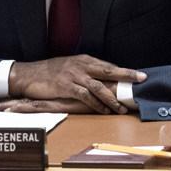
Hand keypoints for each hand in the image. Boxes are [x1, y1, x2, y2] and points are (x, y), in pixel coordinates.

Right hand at [8, 55, 145, 114]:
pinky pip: (85, 96)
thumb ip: (86, 71)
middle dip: (127, 75)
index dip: (124, 71)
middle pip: (109, 70)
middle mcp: (81, 65)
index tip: (139, 75)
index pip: (108, 65)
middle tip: (141, 79)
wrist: (28, 74)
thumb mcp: (70, 67)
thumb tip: (103, 79)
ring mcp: (74, 75)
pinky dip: (96, 104)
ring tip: (122, 107)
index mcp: (84, 60)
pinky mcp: (66, 86)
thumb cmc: (50, 72)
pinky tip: (104, 111)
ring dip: (112, 98)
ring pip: (99, 86)